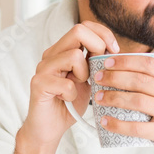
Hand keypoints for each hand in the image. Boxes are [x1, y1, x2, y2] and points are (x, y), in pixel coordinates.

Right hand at [19, 21, 119, 153]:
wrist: (50, 128)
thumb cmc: (70, 103)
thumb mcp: (89, 78)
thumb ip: (96, 62)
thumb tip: (115, 49)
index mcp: (63, 50)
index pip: (84, 26)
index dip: (103, 34)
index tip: (115, 51)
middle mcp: (51, 54)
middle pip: (78, 31)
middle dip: (97, 48)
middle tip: (98, 69)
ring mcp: (43, 67)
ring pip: (74, 55)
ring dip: (84, 74)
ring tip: (78, 87)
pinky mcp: (38, 84)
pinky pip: (65, 83)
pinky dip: (72, 94)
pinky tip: (68, 100)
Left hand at [92, 55, 153, 153]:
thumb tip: (121, 70)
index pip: (149, 64)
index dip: (126, 61)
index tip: (107, 62)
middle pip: (140, 81)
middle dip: (115, 77)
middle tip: (98, 78)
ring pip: (137, 101)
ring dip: (113, 98)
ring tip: (98, 98)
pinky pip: (137, 127)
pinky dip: (118, 124)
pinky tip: (105, 121)